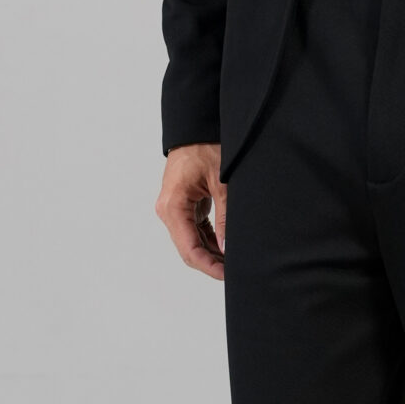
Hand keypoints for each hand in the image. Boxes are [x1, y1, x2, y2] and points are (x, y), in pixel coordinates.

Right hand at [156, 142, 226, 277]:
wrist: (195, 128)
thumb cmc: (205, 147)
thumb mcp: (221, 183)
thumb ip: (225, 217)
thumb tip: (227, 248)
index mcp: (172, 206)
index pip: (189, 249)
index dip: (208, 266)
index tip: (227, 275)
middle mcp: (168, 210)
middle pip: (189, 248)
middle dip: (211, 262)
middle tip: (235, 271)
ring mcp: (174, 208)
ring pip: (192, 241)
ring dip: (211, 252)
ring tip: (234, 260)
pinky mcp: (183, 205)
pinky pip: (195, 229)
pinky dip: (210, 239)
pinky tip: (227, 246)